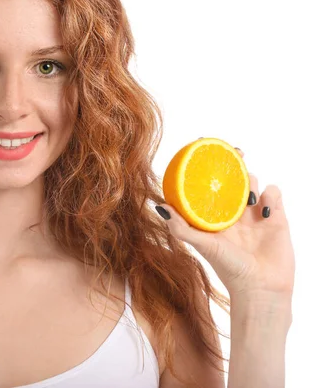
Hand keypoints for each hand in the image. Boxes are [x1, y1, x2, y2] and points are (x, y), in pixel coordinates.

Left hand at [157, 146, 294, 300]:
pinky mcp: (277, 218)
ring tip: (247, 196)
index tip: (203, 146)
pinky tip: (264, 208)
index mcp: (214, 215)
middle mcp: (233, 212)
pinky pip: (275, 194)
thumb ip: (181, 228)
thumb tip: (159, 207)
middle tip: (234, 152)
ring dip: (251, 180)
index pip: (208, 185)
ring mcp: (255, 214)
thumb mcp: (203, 245)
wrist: (262, 290)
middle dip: (233, 163)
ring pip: (254, 183)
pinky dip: (271, 194)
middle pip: (233, 178)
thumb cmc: (229, 269)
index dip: (207, 167)